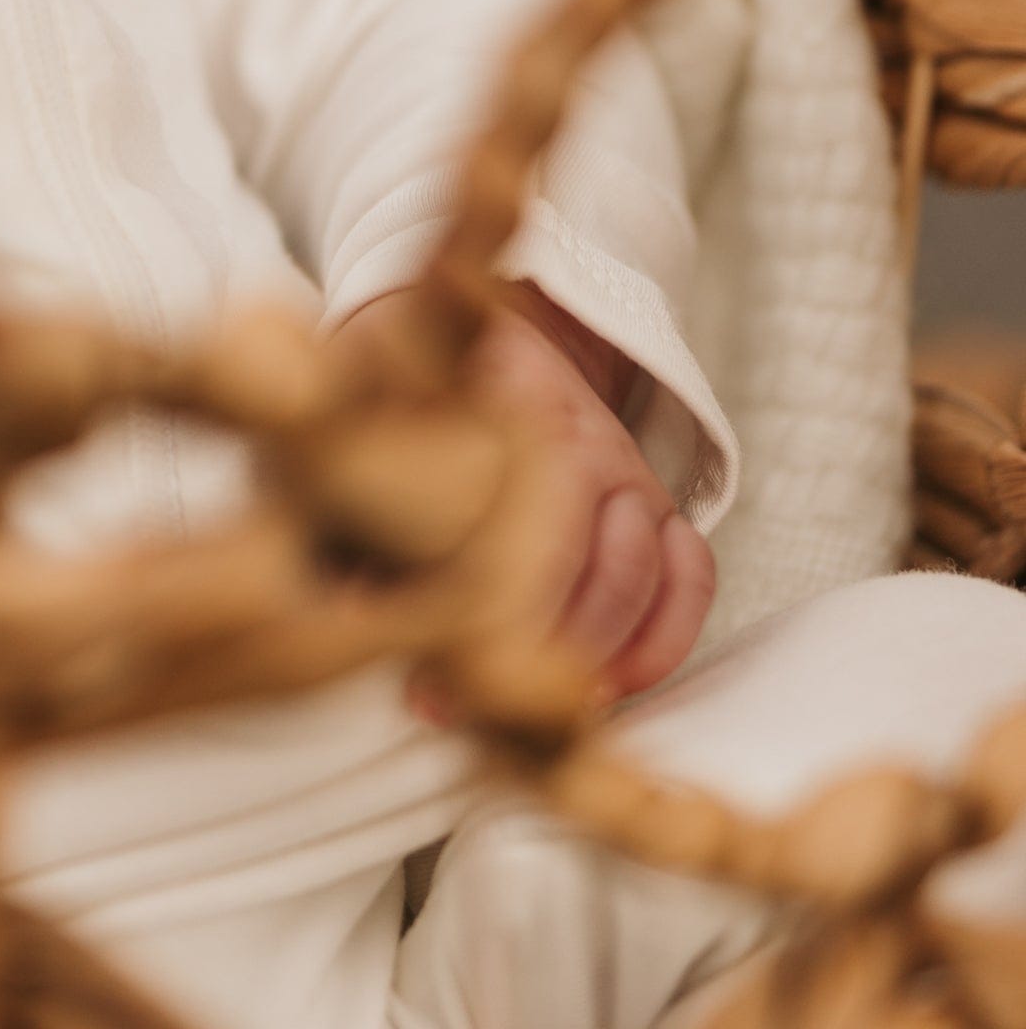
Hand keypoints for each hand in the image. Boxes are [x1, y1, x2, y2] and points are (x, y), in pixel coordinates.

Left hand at [344, 285, 713, 703]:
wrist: (476, 327)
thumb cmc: (407, 396)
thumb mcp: (360, 429)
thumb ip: (352, 510)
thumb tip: (339, 604)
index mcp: (490, 413)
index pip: (490, 525)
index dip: (462, 610)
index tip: (427, 681)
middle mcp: (565, 437)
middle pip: (571, 554)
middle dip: (534, 644)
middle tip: (488, 701)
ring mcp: (618, 466)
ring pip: (634, 568)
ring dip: (600, 648)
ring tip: (553, 701)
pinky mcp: (654, 495)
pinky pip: (690, 568)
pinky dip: (669, 630)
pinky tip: (629, 679)